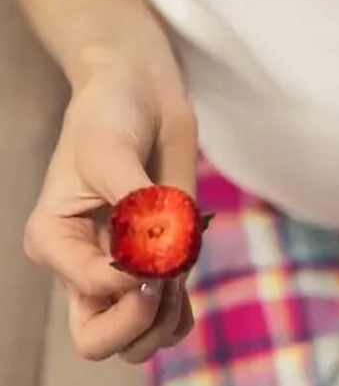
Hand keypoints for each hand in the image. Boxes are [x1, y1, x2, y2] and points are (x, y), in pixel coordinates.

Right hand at [24, 60, 197, 362]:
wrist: (137, 96)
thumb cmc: (110, 115)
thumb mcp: (111, 151)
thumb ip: (136, 206)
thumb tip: (160, 256)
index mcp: (57, 241)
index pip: (93, 289)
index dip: (133, 275)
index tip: (156, 242)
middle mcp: (85, 264)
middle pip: (100, 340)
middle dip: (138, 322)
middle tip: (163, 281)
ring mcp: (124, 270)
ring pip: (134, 341)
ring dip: (161, 322)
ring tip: (176, 278)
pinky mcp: (158, 262)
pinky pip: (166, 318)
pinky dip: (178, 314)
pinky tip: (184, 283)